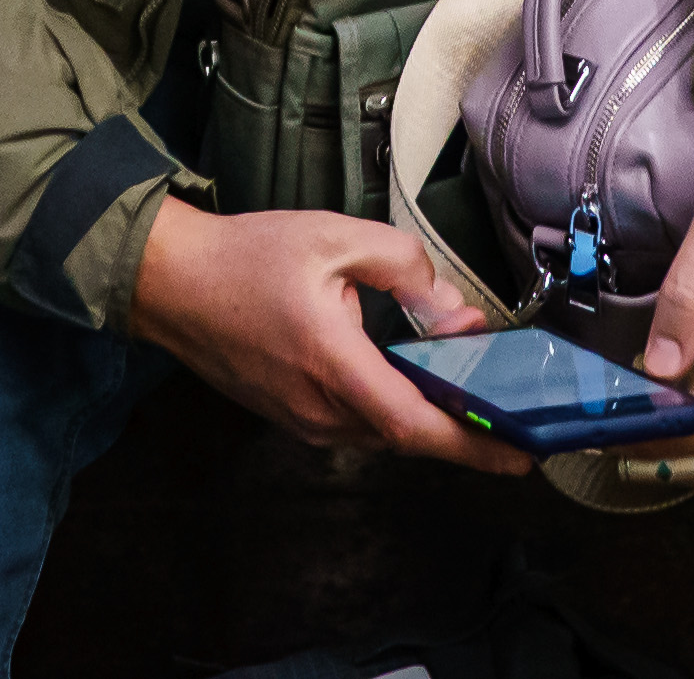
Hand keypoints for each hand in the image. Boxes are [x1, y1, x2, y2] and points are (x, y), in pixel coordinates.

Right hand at [125, 201, 520, 475]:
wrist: (172, 284)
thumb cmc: (246, 258)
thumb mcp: (335, 237)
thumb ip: (404, 266)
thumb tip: (453, 313)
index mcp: (332, 364)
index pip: (415, 425)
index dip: (474, 446)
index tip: (521, 456)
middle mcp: (318, 408)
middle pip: (407, 435)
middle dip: (463, 427)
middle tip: (510, 412)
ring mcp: (302, 420)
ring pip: (382, 431)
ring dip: (425, 415)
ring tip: (468, 389)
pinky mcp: (292, 417)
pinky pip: (356, 423)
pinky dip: (392, 408)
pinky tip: (410, 379)